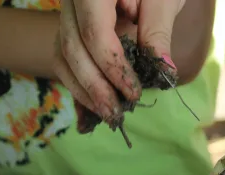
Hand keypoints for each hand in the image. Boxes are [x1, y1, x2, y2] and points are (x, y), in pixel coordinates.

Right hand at [53, 0, 184, 119]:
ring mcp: (66, 11)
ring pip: (62, 54)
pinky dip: (78, 82)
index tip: (134, 92)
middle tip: (116, 113)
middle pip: (71, 47)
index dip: (112, 68)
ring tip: (107, 114)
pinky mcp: (72, 25)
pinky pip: (65, 56)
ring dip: (82, 89)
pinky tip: (92, 107)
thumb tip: (163, 70)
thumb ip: (158, 31)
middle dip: (93, 86)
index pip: (94, 32)